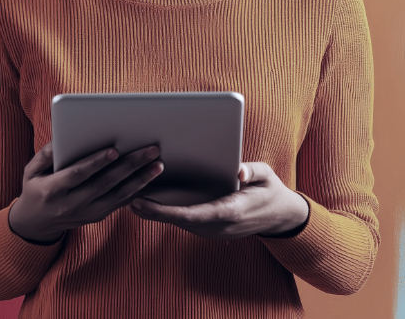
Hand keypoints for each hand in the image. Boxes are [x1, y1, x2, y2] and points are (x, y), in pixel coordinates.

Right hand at [7, 141, 163, 243]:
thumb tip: (63, 135)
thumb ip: (46, 154)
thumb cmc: (34, 189)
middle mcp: (72, 204)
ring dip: (140, 180)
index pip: (78, 175)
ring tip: (158, 164)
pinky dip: (136, 190)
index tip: (115, 150)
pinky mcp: (97, 216)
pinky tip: (150, 178)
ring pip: (118, 195)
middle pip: (105, 184)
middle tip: (150, 150)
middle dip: (130, 166)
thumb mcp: (30, 171)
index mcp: (53, 190)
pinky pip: (120, 203)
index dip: (96, 163)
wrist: (36, 224)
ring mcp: (87, 213)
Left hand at [129, 162, 308, 239]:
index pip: (192, 214)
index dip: (164, 211)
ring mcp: (215, 232)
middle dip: (152, 211)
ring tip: (130, 199)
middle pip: (179, 221)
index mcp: (231, 212)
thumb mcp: (268, 176)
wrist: (280, 217)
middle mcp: (219, 227)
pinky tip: (150, 202)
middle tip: (124, 199)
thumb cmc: (271, 191)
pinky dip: (167, 213)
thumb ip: (253, 172)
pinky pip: (186, 222)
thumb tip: (239, 172)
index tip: (141, 203)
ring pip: (180, 223)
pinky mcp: (211, 230)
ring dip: (156, 213)